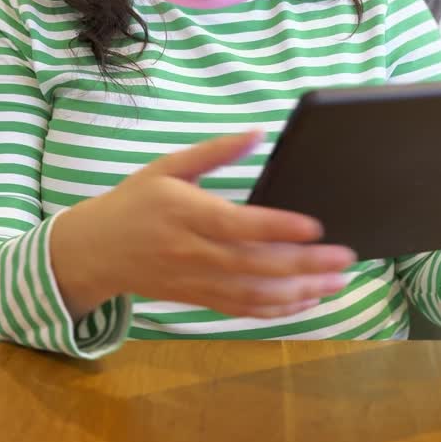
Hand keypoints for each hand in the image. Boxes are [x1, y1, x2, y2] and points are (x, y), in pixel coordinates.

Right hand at [51, 129, 355, 320]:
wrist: (95, 251)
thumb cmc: (135, 202)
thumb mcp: (168, 166)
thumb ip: (214, 151)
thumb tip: (257, 132)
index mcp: (185, 213)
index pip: (238, 225)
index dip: (278, 228)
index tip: (316, 227)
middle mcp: (193, 251)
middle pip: (256, 264)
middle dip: (305, 265)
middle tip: (345, 258)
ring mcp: (197, 280)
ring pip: (255, 293)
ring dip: (301, 291)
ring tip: (337, 282)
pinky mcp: (199, 298)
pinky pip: (243, 309)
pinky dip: (278, 309)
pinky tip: (307, 300)